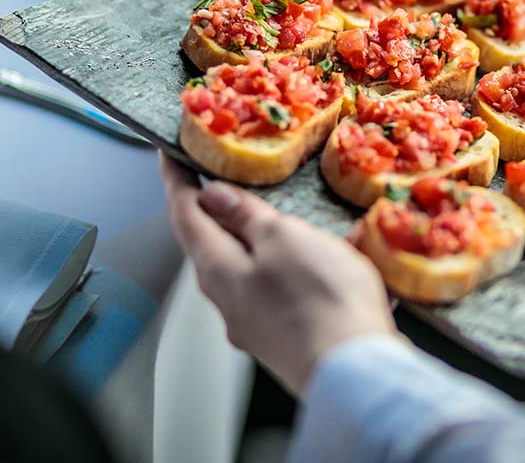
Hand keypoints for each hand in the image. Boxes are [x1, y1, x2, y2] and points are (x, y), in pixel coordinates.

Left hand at [160, 153, 395, 395]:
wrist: (356, 369)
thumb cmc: (321, 300)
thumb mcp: (281, 238)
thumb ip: (245, 216)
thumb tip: (214, 198)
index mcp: (218, 269)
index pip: (184, 213)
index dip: (175, 179)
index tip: (168, 154)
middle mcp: (226, 298)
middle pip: (208, 242)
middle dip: (212, 208)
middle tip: (219, 175)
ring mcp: (251, 320)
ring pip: (242, 265)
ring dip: (249, 235)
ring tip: (269, 211)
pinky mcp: (279, 333)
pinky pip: (269, 285)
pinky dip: (279, 260)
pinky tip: (306, 254)